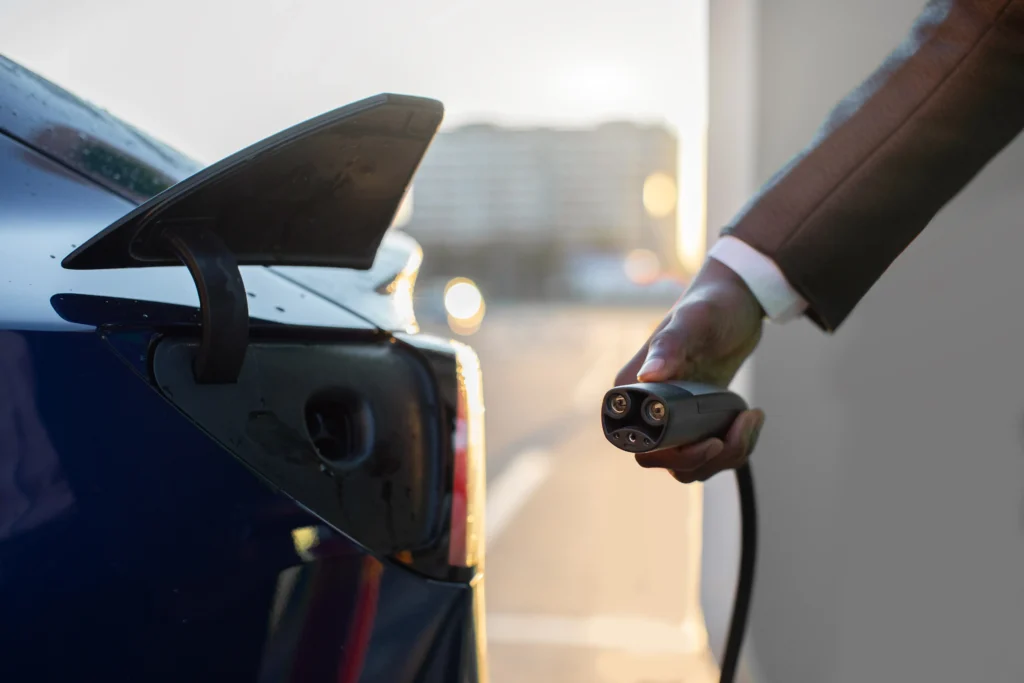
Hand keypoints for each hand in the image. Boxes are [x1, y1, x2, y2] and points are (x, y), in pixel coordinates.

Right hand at [615, 258, 766, 482]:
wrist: (739, 301)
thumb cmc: (713, 303)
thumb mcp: (695, 320)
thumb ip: (670, 344)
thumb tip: (647, 374)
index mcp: (633, 387)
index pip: (636, 442)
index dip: (671, 454)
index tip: (709, 441)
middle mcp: (646, 408)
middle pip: (664, 460)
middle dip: (705, 458)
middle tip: (736, 430)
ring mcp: (671, 417)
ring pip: (689, 465)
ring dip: (727, 455)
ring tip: (750, 418)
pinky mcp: (695, 421)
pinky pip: (709, 455)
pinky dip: (736, 446)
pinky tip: (751, 417)